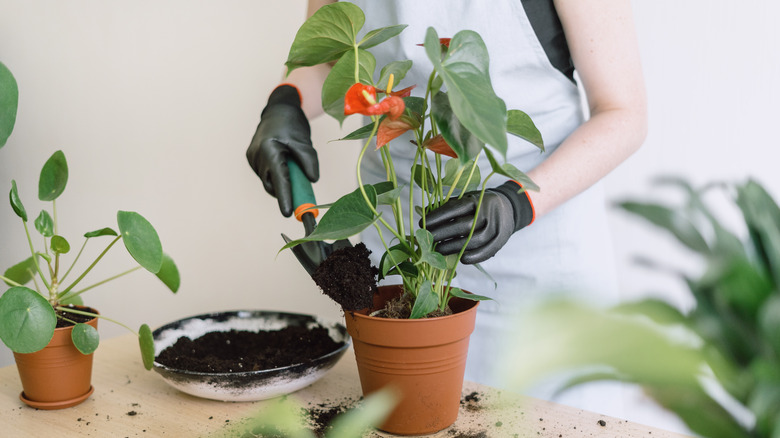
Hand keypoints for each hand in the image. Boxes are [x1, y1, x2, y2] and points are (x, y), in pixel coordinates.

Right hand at [247, 84, 318, 216]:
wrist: (278, 111)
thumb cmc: (292, 125)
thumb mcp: (305, 142)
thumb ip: (309, 162)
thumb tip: (312, 181)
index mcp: (269, 149)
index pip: (279, 179)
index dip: (285, 197)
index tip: (288, 213)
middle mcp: (257, 155)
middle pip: (273, 184)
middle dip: (286, 191)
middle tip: (302, 193)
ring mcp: (252, 157)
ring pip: (270, 180)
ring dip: (282, 181)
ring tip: (291, 164)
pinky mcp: (251, 158)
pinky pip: (266, 174)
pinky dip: (276, 175)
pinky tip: (281, 162)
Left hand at [425, 181, 534, 263]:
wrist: (509, 208)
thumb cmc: (479, 205)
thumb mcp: (467, 199)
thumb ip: (449, 206)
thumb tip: (423, 213)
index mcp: (477, 199)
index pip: (455, 208)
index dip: (437, 217)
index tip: (423, 224)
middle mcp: (488, 212)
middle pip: (463, 226)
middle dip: (443, 234)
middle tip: (427, 239)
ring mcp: (496, 227)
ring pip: (474, 240)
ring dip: (454, 247)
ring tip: (438, 251)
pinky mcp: (501, 240)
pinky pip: (486, 251)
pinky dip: (473, 257)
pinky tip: (460, 259)